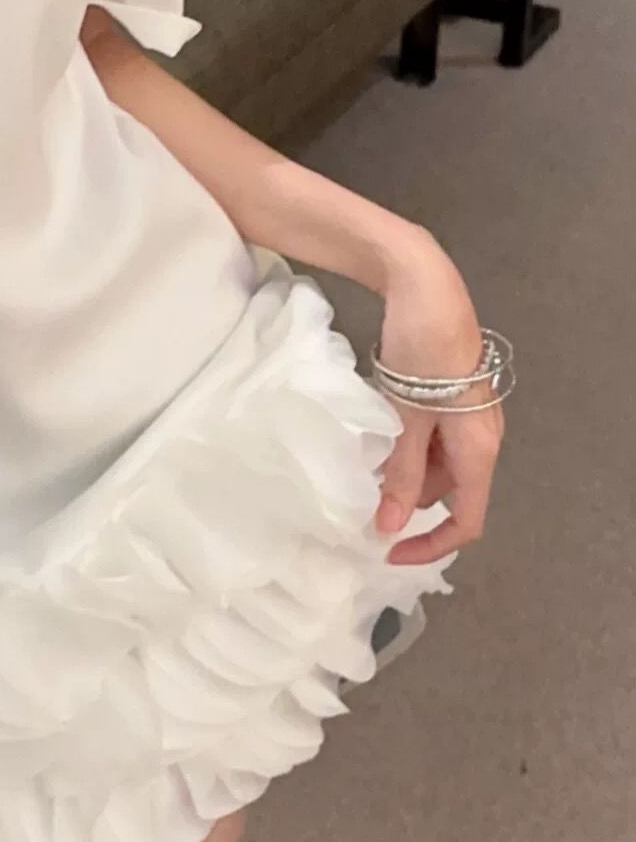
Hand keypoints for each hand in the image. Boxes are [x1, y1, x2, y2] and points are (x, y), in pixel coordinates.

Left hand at [372, 241, 504, 566]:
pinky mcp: (450, 399)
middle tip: (360, 511)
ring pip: (437, 468)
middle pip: (450, 495)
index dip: (430, 546)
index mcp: (479, 449)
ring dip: (404, 478)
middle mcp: (482, 438)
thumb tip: (389, 526)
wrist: (426, 287)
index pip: (466, 521)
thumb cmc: (422, 352)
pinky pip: (431, 442)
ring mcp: (467, 418)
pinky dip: (405, 452)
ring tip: (361, 477)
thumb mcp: (407, 418)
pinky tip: (375, 446)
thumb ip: (401, 474)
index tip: (388, 554)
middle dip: (409, 508)